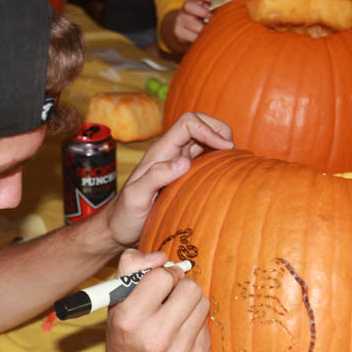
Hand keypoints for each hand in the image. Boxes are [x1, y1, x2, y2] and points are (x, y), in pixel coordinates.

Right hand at [98, 249, 210, 351]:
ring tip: (176, 313)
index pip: (163, 277)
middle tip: (173, 295)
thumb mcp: (115, 300)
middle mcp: (154, 338)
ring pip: (203, 304)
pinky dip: (195, 324)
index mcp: (130, 319)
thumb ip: (131, 265)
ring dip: (191, 303)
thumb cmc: (123, 336)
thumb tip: (162, 257)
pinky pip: (207, 325)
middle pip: (190, 288)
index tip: (162, 282)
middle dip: (182, 286)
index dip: (166, 274)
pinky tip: (181, 333)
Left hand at [104, 112, 232, 247]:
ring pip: (202, 141)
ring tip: (234, 161)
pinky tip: (224, 173)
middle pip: (198, 124)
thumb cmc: (124, 215)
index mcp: (160, 151)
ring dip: (220, 144)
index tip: (226, 149)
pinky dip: (217, 160)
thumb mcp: (136, 197)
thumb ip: (156, 177)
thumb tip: (185, 161)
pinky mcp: (181, 176)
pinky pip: (202, 159)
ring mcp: (175, 163)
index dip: (209, 129)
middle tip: (232, 152)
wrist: (118, 228)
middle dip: (218, 130)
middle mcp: (169, 153)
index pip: (188, 123)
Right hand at [167, 0, 211, 51]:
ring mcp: (180, 18)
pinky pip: (189, 35)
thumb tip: (227, 7)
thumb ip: (216, 7)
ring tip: (209, 31)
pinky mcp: (178, 31)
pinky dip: (198, 38)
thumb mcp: (209, 10)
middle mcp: (186, 7)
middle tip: (210, 17)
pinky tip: (204, 38)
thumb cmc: (203, 19)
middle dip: (201, 12)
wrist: (186, 31)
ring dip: (201, 27)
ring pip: (188, 21)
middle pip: (189, 5)